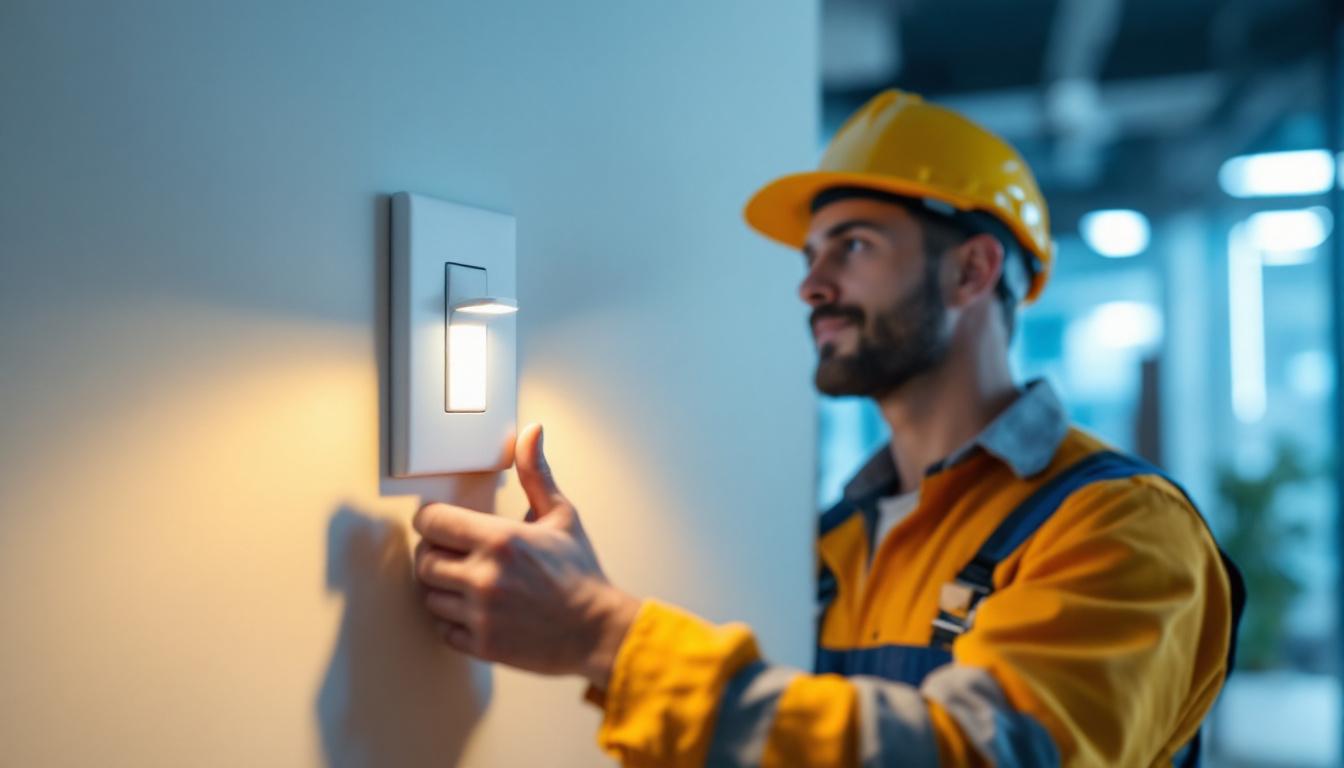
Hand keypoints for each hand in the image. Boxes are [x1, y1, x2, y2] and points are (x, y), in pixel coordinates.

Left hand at [412, 423, 639, 688]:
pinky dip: (452, 620)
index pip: (431, 522)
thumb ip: (536, 474)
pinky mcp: (481, 645)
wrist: (598, 631)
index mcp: (500, 540)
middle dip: (434, 553)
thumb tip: (531, 432)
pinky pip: (442, 629)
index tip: (441, 523)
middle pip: (423, 560)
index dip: (431, 519)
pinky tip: (475, 609)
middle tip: (454, 553)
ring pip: (429, 595)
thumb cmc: (579, 573)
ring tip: (467, 581)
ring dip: (442, 587)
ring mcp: (480, 614)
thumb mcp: (561, 516)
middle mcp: (484, 577)